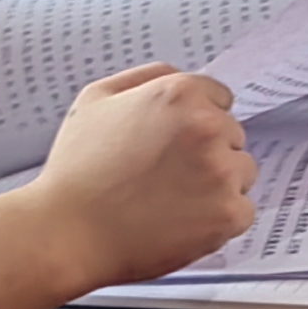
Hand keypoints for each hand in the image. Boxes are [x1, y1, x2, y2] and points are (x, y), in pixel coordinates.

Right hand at [36, 63, 256, 283]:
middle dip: (207, 153)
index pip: (221, 100)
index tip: (175, 145)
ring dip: (217, 185)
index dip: (195, 124)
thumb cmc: (75, 171)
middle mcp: (208, 127)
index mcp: (180, 94)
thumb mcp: (96, 100)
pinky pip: (243, 211)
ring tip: (170, 200)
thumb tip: (179, 75)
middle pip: (232, 136)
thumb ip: (146, 78)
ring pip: (242, 173)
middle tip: (164, 176)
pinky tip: (181, 221)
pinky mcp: (227, 213)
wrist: (65, 233)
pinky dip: (219, 220)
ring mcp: (221, 171)